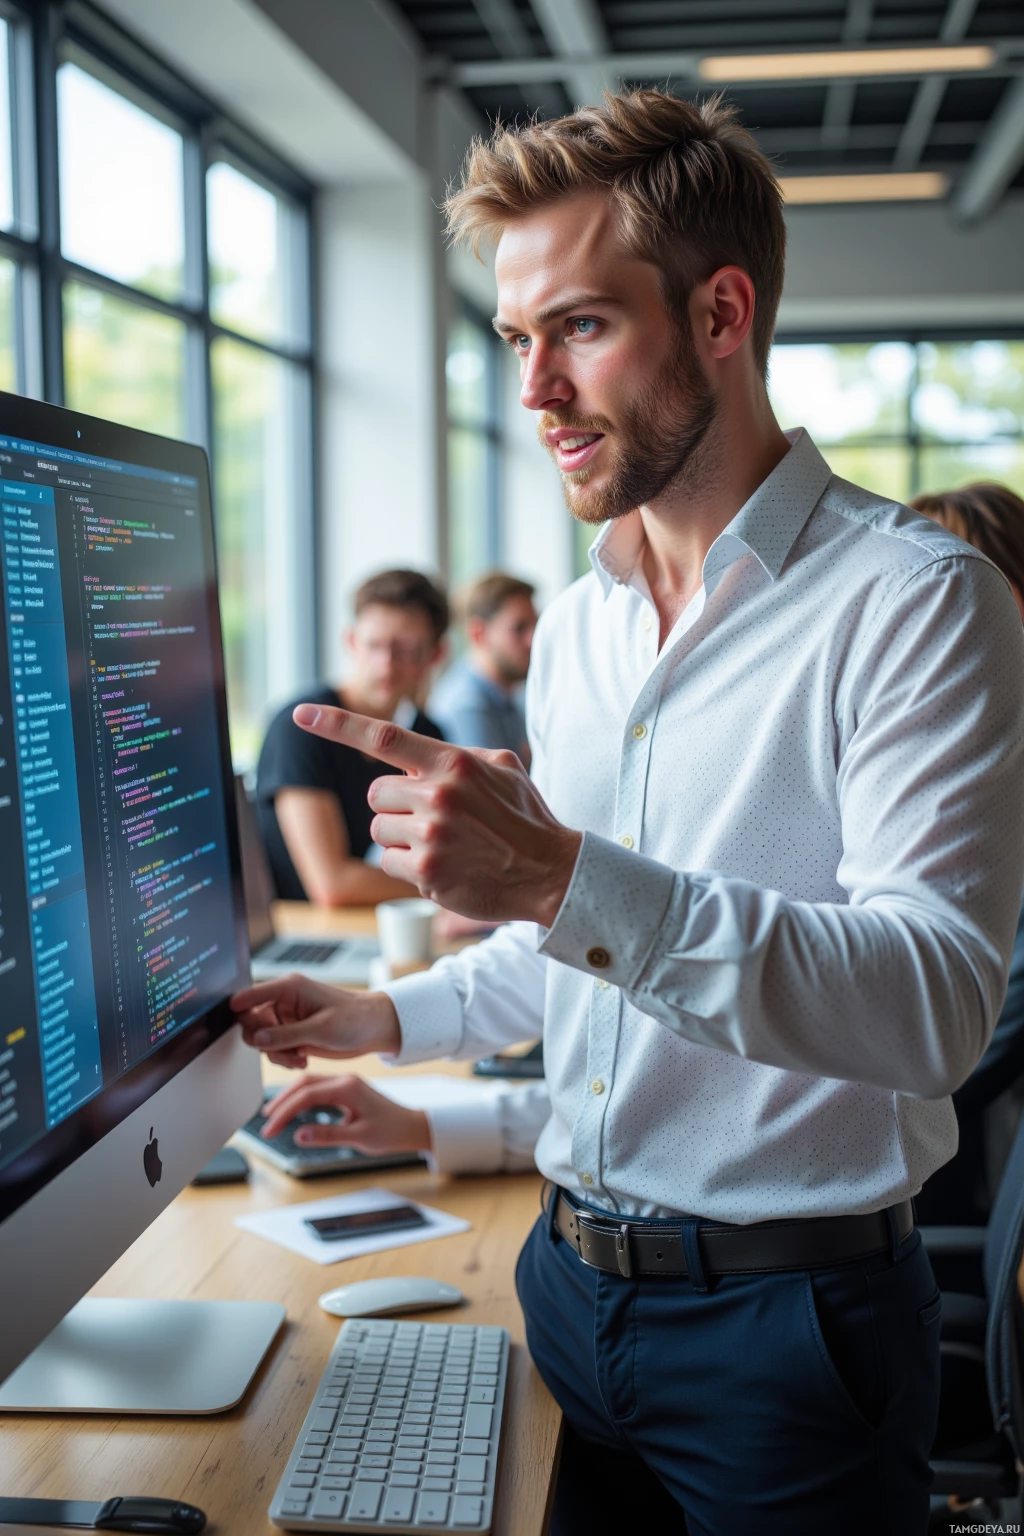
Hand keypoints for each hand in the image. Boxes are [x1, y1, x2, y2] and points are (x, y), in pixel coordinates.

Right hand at [230, 973, 400, 1067]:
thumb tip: (256, 1038)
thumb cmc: (355, 1019)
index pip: (251, 994)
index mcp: (290, 988)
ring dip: (275, 1053)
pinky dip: (283, 1058)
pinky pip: (273, 1049)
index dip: (239, 1006)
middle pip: (250, 1021)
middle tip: (283, 1051)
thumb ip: (285, 1034)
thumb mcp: (320, 1028)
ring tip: (298, 1059)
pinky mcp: (292, 1034)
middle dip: (262, 1040)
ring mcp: (287, 1019)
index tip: (233, 1018)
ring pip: (260, 1039)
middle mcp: (284, 1002)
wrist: (374, 1030)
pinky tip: (301, 1060)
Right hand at [260, 1072, 431, 1155]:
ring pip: (309, 1083)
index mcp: (348, 1088)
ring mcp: (346, 1082)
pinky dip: (301, 1097)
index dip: (284, 1111)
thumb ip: (327, 1135)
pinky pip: (317, 1088)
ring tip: (272, 1114)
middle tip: (265, 1121)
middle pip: (303, 1083)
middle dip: (281, 1101)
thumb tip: (298, 1135)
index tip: (270, 1129)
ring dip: (289, 1097)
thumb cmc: (391, 1132)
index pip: (306, 1095)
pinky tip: (293, 1108)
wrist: (411, 1127)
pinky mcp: (347, 1089)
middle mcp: (345, 1080)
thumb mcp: (359, 1137)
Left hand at [291, 703, 582, 923]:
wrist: (551, 872)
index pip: (383, 736)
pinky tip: (440, 867)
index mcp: (453, 763)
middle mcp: (438, 796)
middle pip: (376, 794)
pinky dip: (405, 867)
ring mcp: (431, 835)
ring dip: (400, 838)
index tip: (301, 714)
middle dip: (396, 806)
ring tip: (441, 844)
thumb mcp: (502, 768)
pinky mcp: (427, 872)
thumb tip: (418, 753)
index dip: (336, 724)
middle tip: (433, 818)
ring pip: (378, 829)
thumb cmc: (525, 817)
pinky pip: (387, 863)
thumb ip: (457, 755)